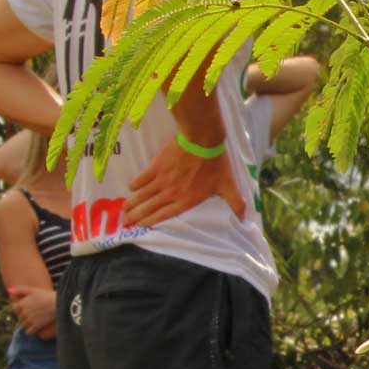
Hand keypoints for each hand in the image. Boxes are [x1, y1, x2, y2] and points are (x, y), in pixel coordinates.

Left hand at [8, 286, 57, 339]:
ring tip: (37, 320)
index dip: (23, 309)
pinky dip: (32, 331)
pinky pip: (29, 332)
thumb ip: (19, 290)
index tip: (31, 307)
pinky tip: (38, 326)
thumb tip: (9, 291)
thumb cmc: (46, 295)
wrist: (59, 303)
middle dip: (25, 317)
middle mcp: (24, 312)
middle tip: (35, 314)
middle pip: (20, 318)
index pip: (16, 309)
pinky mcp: (36, 326)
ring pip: (24, 325)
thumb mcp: (33, 290)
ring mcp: (29, 320)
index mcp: (21, 304)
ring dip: (29, 324)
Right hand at [125, 138, 245, 226]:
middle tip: (125, 223)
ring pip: (142, 196)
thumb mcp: (228, 185)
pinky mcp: (156, 166)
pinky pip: (141, 179)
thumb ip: (235, 202)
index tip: (139, 228)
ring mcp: (161, 180)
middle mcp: (171, 193)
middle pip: (148, 209)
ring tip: (124, 211)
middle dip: (135, 218)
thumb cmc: (215, 164)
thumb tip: (244, 217)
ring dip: (131, 204)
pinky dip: (134, 185)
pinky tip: (130, 189)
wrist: (202, 140)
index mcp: (186, 201)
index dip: (149, 223)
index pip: (163, 216)